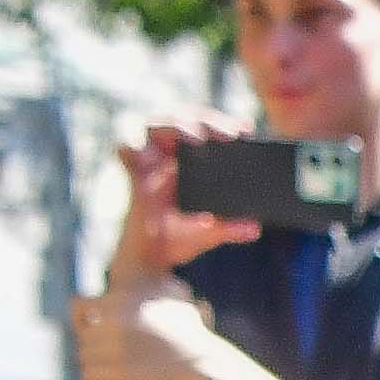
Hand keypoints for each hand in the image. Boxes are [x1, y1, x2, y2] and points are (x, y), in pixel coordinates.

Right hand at [110, 125, 266, 285]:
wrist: (149, 258)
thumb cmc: (177, 239)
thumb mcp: (209, 234)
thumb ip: (230, 228)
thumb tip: (254, 228)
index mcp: (192, 162)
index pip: (208, 130)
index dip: (224, 124)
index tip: (245, 130)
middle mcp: (169, 154)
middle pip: (187, 121)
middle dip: (208, 121)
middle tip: (229, 135)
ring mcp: (148, 157)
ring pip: (158, 123)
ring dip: (177, 124)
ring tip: (196, 138)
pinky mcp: (130, 167)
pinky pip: (125, 144)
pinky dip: (131, 142)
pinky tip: (145, 150)